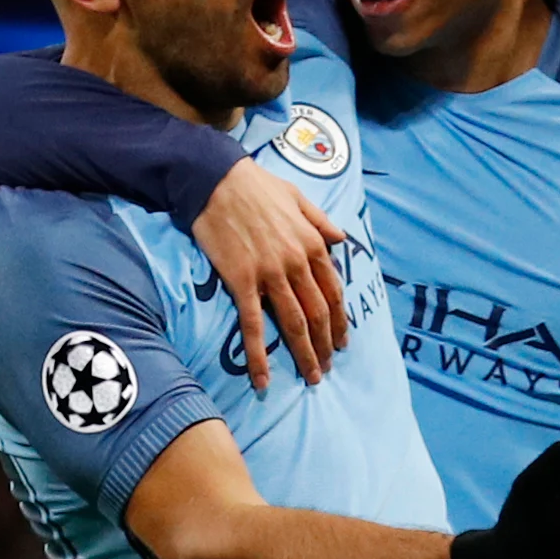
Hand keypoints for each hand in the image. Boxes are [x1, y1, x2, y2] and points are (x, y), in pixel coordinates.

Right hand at [193, 161, 347, 391]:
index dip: (340, 320)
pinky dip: (259, 354)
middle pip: (318, 313)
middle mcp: (297, 263)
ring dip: (304, 354)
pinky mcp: (241, 280)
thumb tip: (341, 239)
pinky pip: (253, 324)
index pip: (333, 291)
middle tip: (327, 367)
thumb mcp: (299, 197)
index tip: (343, 340)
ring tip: (311, 376)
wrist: (216, 180)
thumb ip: (321, 221)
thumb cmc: (258, 185)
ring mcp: (270, 274)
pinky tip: (263, 378)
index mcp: (313, 244)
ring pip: (293, 323)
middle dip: (326, 344)